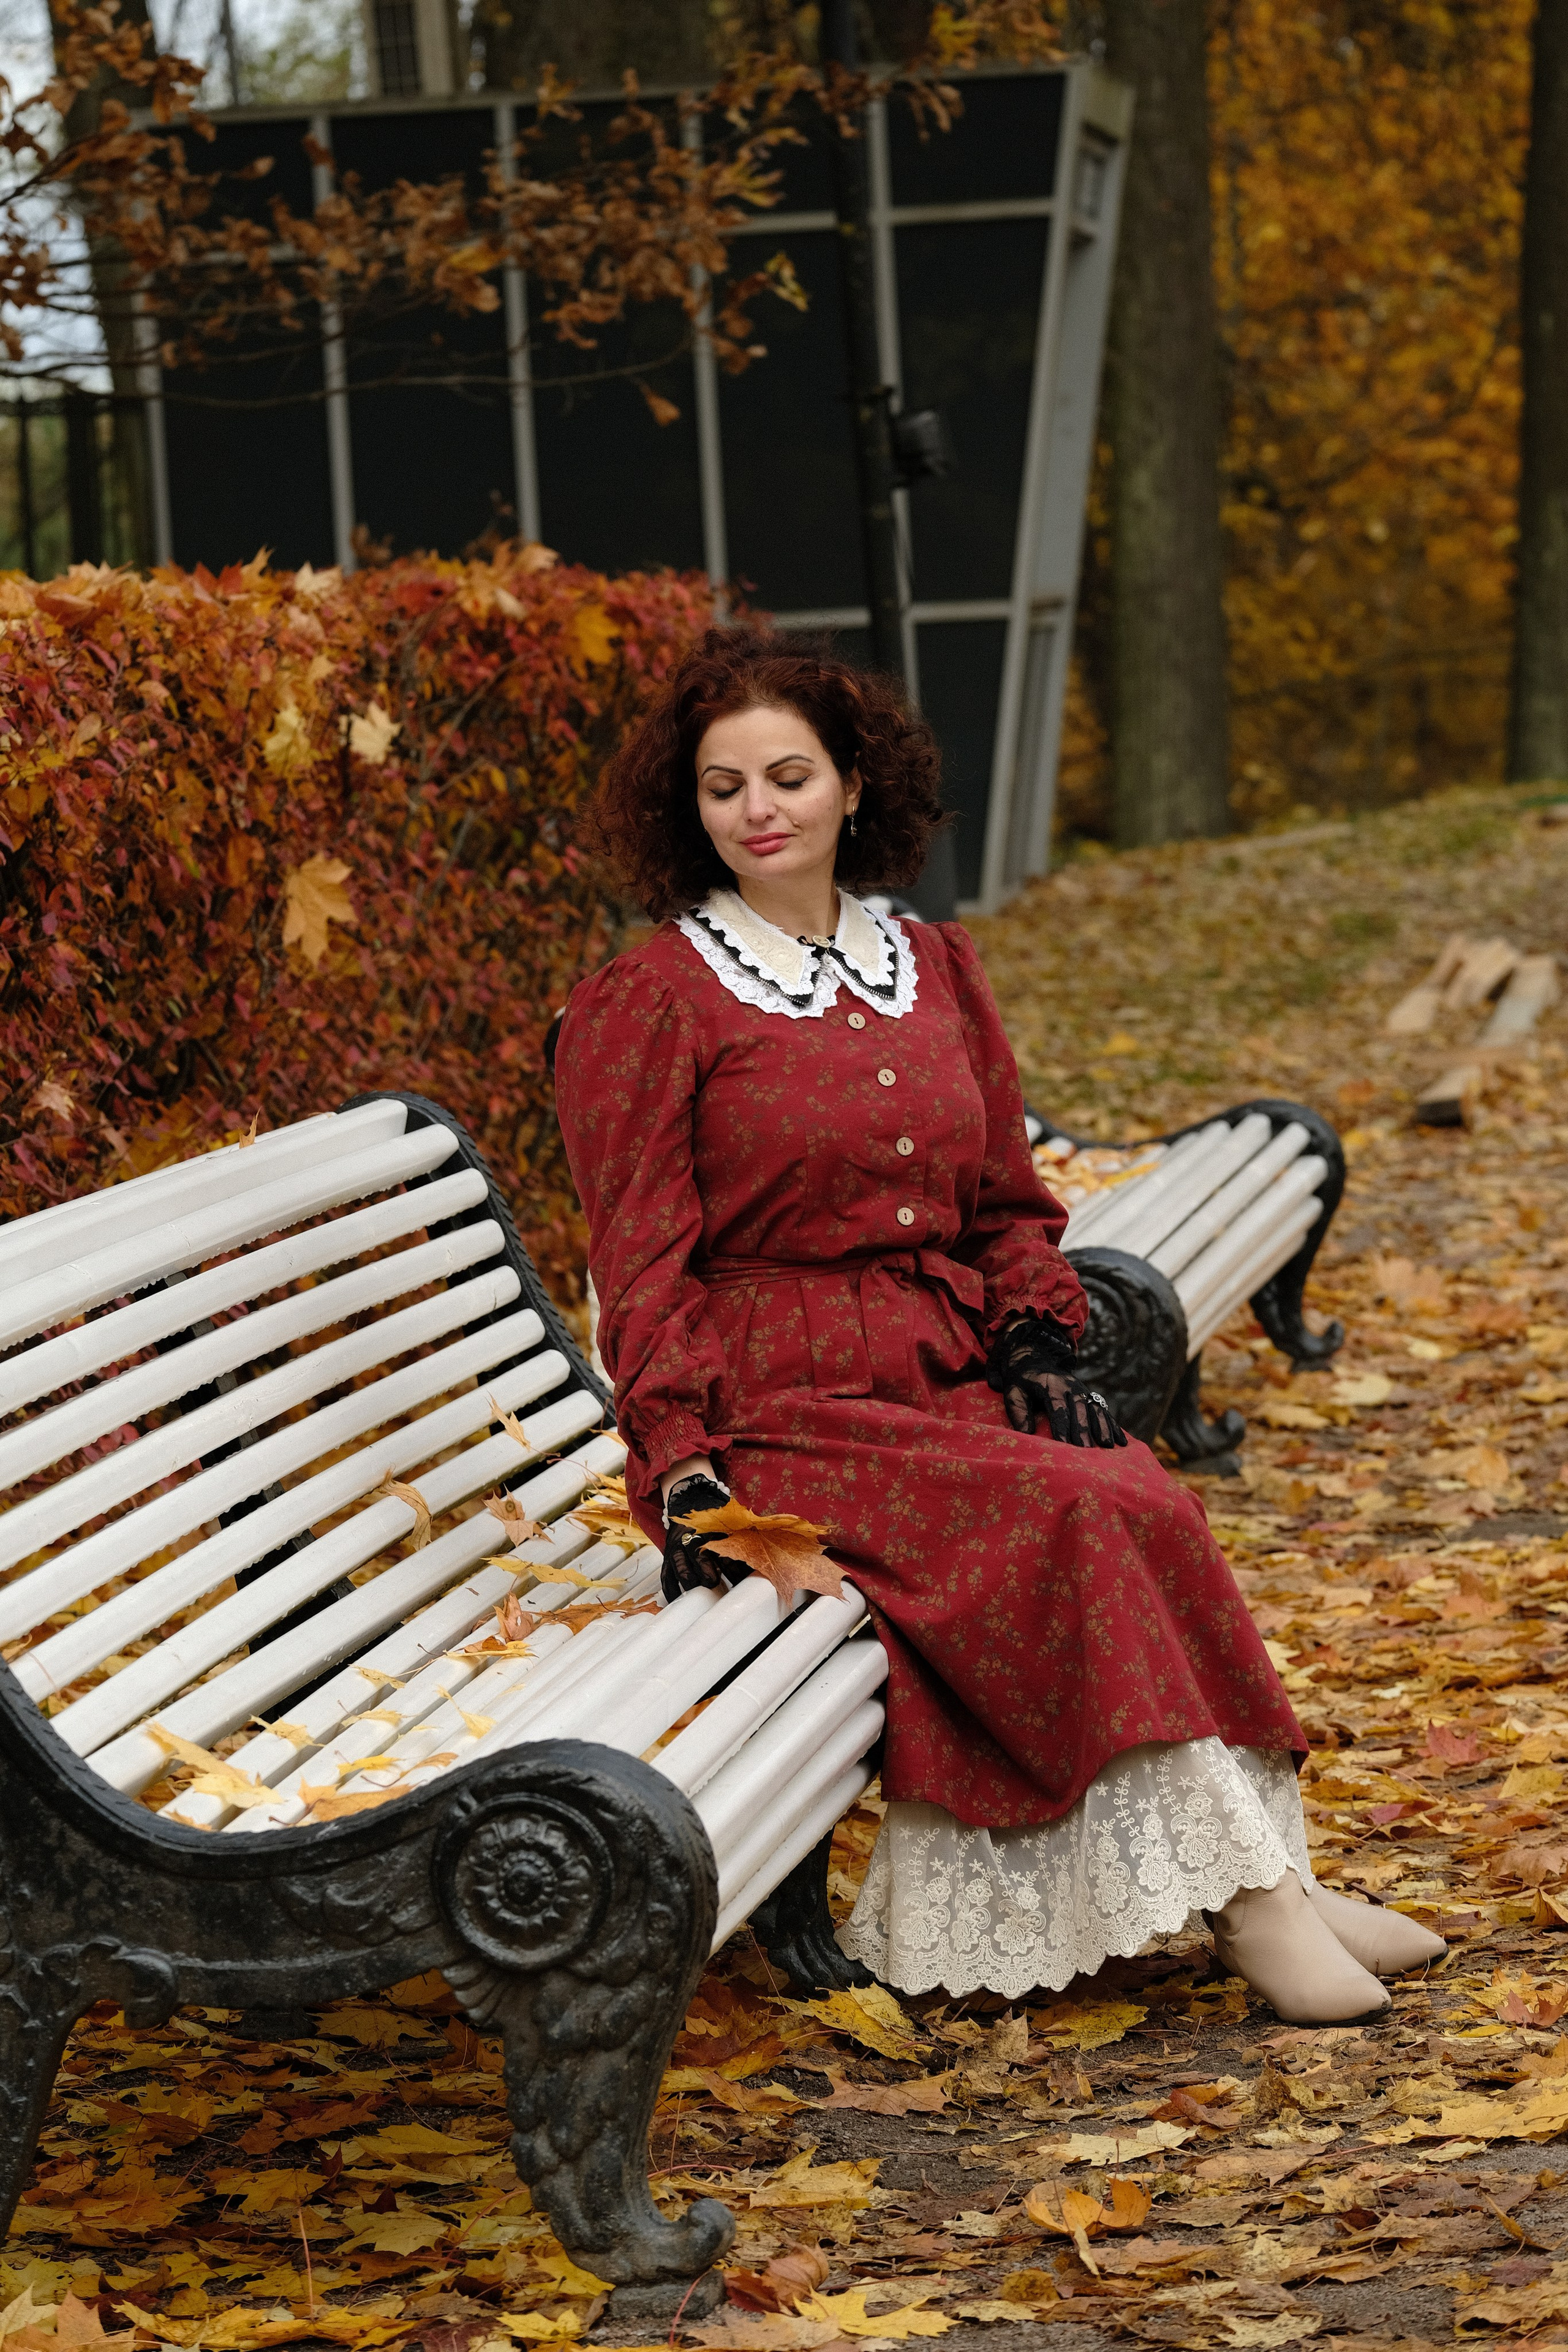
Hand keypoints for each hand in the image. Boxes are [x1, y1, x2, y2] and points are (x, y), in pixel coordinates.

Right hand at [661, 1471, 740, 1601]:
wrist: (689, 1497)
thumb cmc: (713, 1513)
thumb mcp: (728, 1521)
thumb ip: (742, 1538)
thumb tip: (762, 1560)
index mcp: (712, 1530)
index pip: (724, 1550)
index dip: (734, 1566)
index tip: (743, 1580)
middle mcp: (694, 1538)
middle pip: (699, 1556)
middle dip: (707, 1572)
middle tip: (715, 1584)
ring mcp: (679, 1547)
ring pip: (680, 1565)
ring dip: (689, 1580)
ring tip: (697, 1593)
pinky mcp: (668, 1554)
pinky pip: (666, 1573)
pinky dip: (670, 1588)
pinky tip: (676, 1600)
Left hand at [986, 1311, 1126, 1448]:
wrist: (1035, 1360)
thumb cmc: (1022, 1382)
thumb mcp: (1013, 1392)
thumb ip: (1018, 1411)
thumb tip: (1025, 1434)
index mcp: (1050, 1384)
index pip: (1057, 1407)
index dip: (1061, 1426)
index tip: (1063, 1445)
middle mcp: (1070, 1386)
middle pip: (1079, 1409)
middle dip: (1083, 1430)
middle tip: (1086, 1451)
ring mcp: (1083, 1389)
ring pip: (1095, 1408)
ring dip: (1102, 1427)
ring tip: (1107, 1446)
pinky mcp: (1090, 1395)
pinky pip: (1103, 1410)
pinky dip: (1113, 1425)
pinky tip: (1121, 1441)